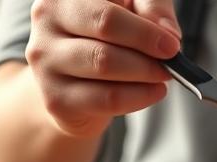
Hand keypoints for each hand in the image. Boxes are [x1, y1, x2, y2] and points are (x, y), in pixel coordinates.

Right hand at [26, 0, 181, 136]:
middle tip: (171, 59)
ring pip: (105, 62)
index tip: (171, 43)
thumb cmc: (107, 40)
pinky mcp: (56, 98)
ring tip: (163, 75)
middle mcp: (46, 20)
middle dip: (146, 45)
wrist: (76, 86)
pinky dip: (139, 96)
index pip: (108, 4)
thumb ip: (152, 8)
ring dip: (145, 72)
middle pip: (105, 25)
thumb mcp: (133, 10)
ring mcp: (45, 60)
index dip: (144, 26)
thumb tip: (167, 33)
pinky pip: (107, 97)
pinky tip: (152, 92)